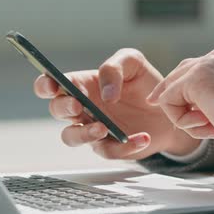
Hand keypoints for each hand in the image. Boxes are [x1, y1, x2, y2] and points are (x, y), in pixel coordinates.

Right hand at [34, 49, 199, 159]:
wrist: (167, 108)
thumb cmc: (144, 83)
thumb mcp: (133, 63)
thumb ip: (114, 68)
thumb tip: (105, 93)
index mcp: (82, 84)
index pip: (51, 84)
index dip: (45, 84)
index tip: (53, 85)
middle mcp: (82, 108)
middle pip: (56, 110)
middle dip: (63, 107)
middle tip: (78, 104)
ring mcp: (92, 129)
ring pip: (71, 137)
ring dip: (83, 134)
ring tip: (103, 128)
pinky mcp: (109, 147)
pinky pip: (108, 151)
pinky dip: (124, 147)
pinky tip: (142, 137)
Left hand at [147, 46, 213, 163]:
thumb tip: (193, 105)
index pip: (190, 72)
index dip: (178, 94)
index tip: (168, 109)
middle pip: (176, 78)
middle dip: (177, 106)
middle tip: (203, 128)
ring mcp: (205, 65)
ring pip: (171, 94)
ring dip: (187, 120)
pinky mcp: (195, 79)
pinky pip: (167, 103)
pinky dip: (183, 122)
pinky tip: (211, 127)